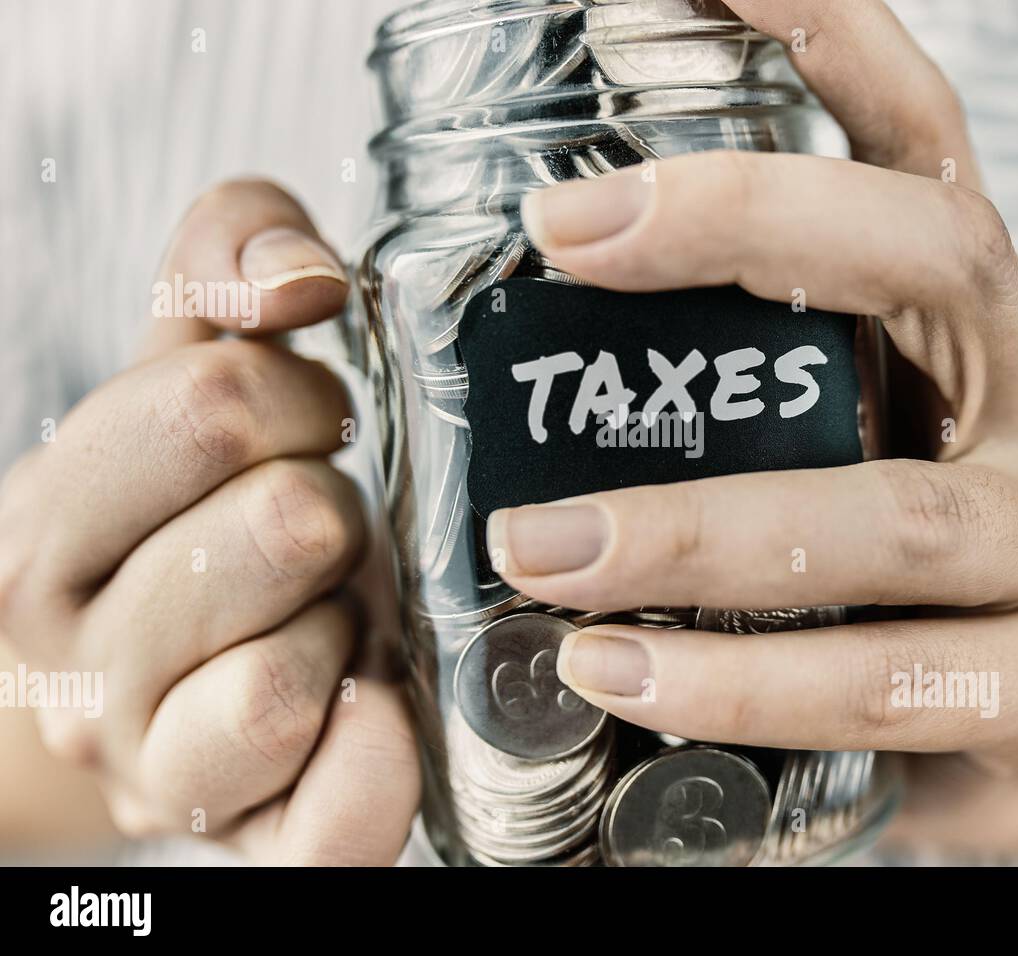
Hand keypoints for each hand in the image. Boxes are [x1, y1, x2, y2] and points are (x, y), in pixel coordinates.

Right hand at [0, 180, 417, 863]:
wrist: (140, 676)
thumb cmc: (180, 507)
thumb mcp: (181, 359)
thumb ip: (225, 252)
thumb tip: (297, 273)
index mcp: (45, 530)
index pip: (214, 407)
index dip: (298, 397)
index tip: (304, 422)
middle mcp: (81, 666)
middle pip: (283, 527)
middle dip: (331, 500)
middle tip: (317, 521)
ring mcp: (161, 768)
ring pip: (281, 681)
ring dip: (344, 619)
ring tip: (325, 610)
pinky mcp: (257, 842)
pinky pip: (326, 822)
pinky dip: (368, 767)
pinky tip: (376, 705)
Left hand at [488, 0, 1017, 825]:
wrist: (983, 707)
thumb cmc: (855, 547)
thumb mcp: (804, 427)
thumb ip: (715, 369)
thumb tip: (510, 296)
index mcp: (964, 312)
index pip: (917, 138)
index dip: (836, 36)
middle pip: (928, 258)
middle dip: (746, 223)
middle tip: (564, 234)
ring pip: (900, 519)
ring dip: (704, 532)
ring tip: (544, 552)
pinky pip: (898, 685)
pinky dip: (752, 687)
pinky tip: (629, 680)